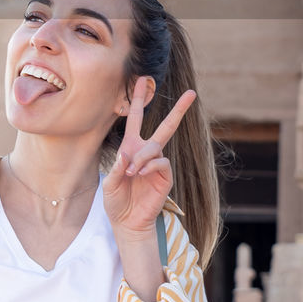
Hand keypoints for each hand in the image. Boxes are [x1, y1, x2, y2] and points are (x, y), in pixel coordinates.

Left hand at [103, 77, 194, 237]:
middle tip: (192, 93)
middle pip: (166, 126)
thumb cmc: (116, 201)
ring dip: (142, 157)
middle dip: (178, 110)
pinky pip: (162, 162)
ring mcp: (158, 164)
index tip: (141, 79)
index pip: (135, 119)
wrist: (127, 222)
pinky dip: (150, 165)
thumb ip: (117, 168)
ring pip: (156, 147)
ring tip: (132, 172)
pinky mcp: (166, 177)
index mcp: (131, 148)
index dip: (137, 99)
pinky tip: (141, 173)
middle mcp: (147, 152)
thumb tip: (127, 154)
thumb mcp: (110, 183)